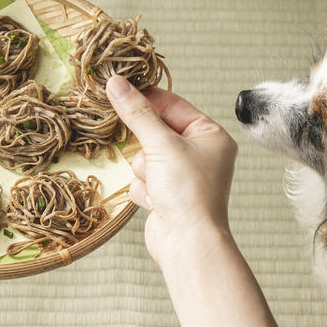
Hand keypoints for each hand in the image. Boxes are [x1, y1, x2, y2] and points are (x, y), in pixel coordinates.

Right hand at [106, 76, 237, 264]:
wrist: (187, 243)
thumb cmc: (187, 191)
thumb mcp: (161, 144)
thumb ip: (137, 112)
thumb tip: (116, 83)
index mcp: (210, 135)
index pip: (172, 104)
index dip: (146, 100)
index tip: (119, 90)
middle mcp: (199, 153)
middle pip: (154, 131)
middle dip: (146, 147)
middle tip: (150, 154)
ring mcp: (181, 175)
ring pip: (144, 156)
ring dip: (144, 170)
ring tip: (158, 185)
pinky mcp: (166, 194)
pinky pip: (141, 178)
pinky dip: (144, 189)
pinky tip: (156, 201)